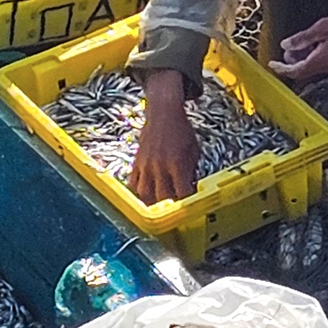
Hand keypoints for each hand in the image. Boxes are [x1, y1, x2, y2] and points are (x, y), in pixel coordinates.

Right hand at [128, 69, 199, 204]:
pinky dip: (138, 193)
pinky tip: (143, 198)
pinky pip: (133, 183)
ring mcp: (146, 165)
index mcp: (177, 164)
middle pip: (162, 198)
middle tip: (173, 215)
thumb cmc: (182, 130)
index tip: (190, 210)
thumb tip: (190, 188)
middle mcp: (160, 167)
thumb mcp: (194, 150)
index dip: (186, 205)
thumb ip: (191, 170)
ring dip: (151, 204)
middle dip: (168, 209)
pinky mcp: (137, 162)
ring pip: (144, 194)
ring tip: (157, 210)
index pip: (182, 193)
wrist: (163, 112)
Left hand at [269, 11, 327, 84]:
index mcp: (320, 61)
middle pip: (302, 71)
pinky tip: (315, 41)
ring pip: (311, 67)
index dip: (281, 68)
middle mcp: (326, 68)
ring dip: (303, 57)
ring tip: (303, 40)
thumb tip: (285, 45)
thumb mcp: (321, 28)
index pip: (295, 71)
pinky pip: (320, 63)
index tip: (271, 64)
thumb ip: (302, 38)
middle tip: (290, 44)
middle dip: (292, 60)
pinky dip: (312, 55)